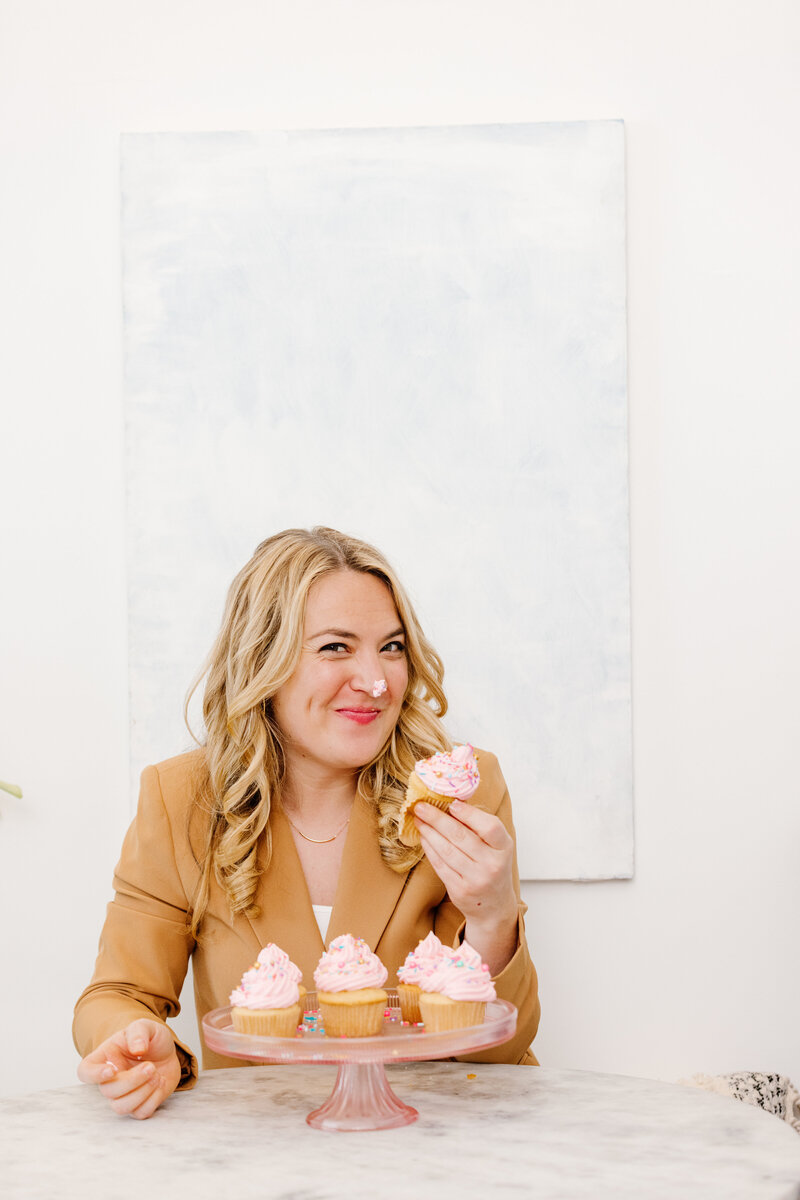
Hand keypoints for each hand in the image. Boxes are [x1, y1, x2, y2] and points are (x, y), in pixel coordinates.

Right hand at [77, 1019, 180, 1119]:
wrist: (168, 1052)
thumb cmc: (151, 1039)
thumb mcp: (145, 1026)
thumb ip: (138, 1033)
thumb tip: (137, 1049)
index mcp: (105, 1058)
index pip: (85, 1071)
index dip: (94, 1075)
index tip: (112, 1070)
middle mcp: (110, 1080)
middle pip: (108, 1092)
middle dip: (132, 1080)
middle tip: (151, 1066)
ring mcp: (124, 1095)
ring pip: (121, 1108)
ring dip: (142, 1092)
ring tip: (156, 1075)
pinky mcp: (139, 1105)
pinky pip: (140, 1113)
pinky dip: (154, 1099)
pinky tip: (160, 1083)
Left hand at [414, 798, 518, 975]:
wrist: (494, 906)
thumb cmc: (492, 866)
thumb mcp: (497, 847)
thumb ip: (480, 826)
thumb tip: (452, 801)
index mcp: (504, 848)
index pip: (490, 827)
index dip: (469, 814)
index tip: (451, 804)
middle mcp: (493, 865)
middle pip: (461, 837)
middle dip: (437, 819)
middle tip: (422, 806)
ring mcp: (476, 879)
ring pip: (447, 850)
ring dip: (429, 832)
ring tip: (419, 820)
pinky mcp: (460, 890)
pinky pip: (440, 865)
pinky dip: (429, 849)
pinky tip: (424, 838)